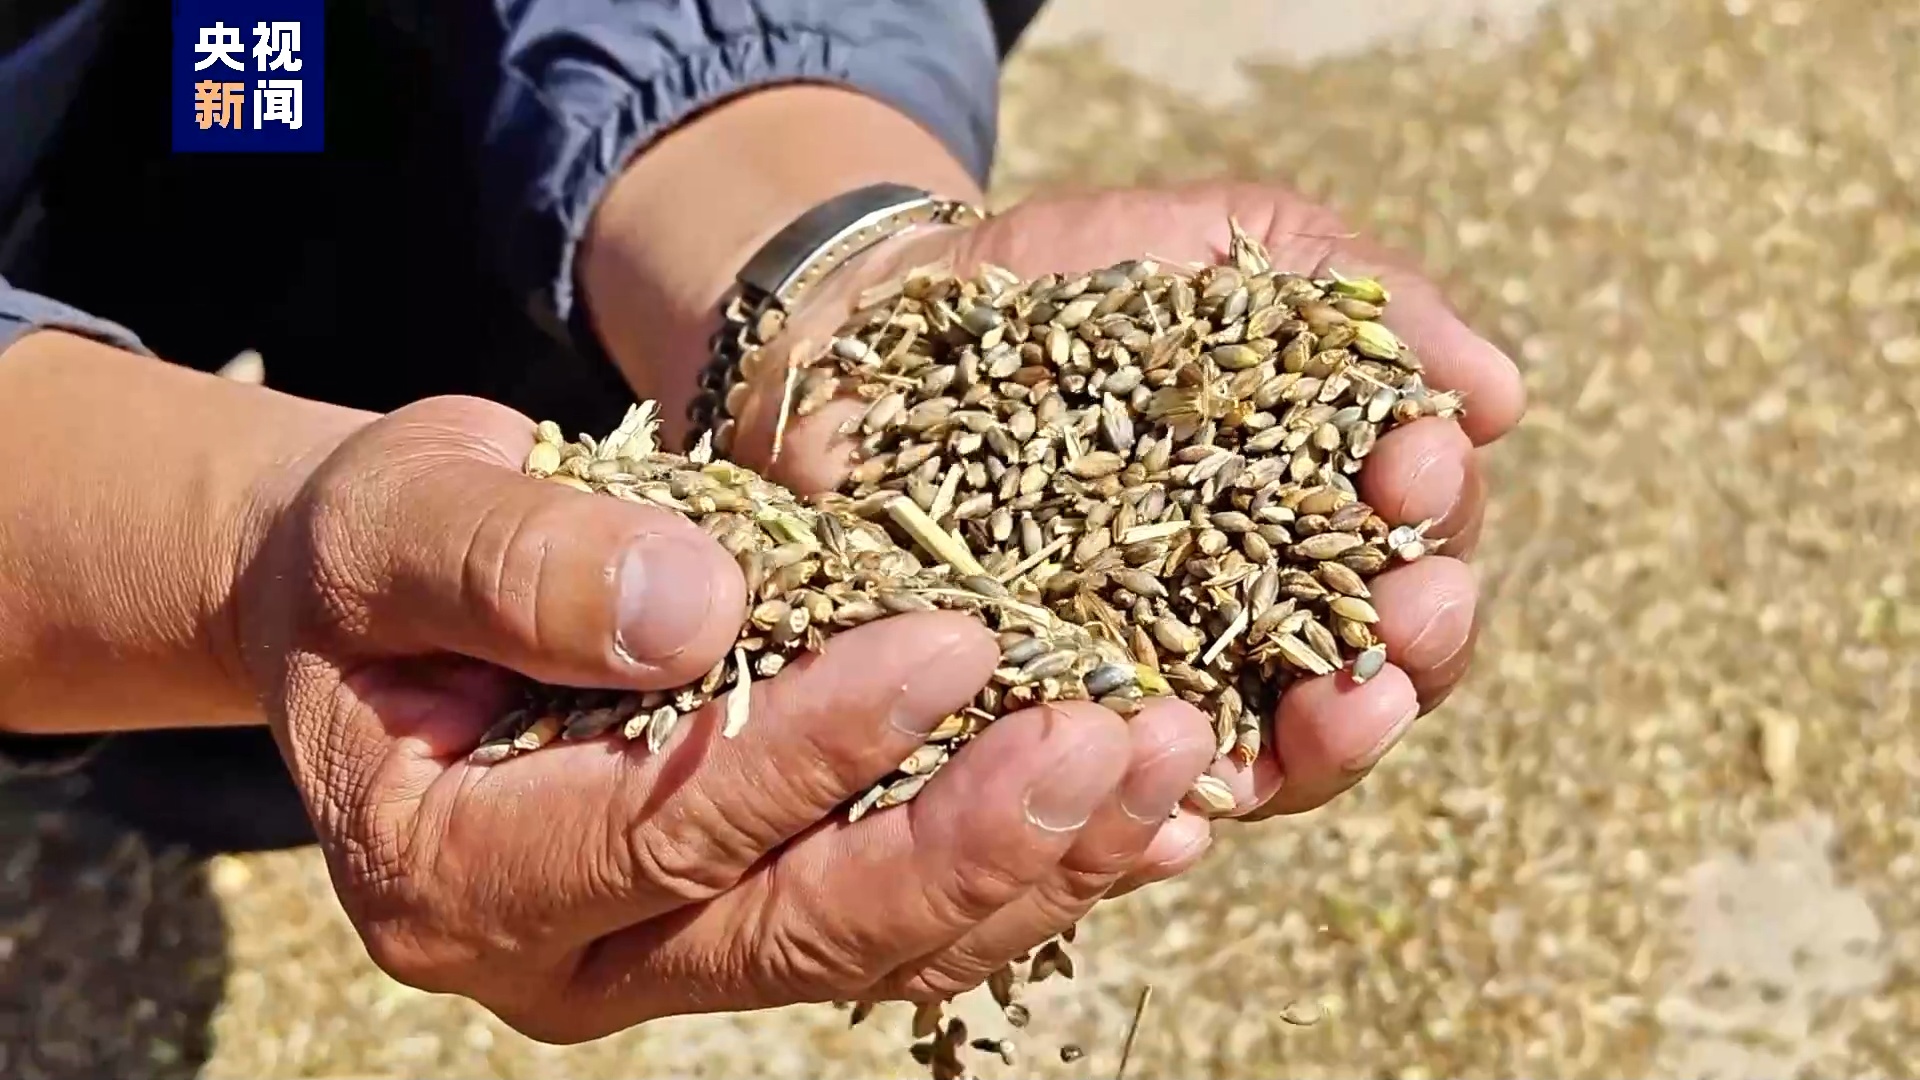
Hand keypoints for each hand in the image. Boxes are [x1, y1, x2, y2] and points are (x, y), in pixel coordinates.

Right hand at [234, 395, 1216, 1040]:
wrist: (394, 606)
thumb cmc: (382, 555)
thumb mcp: (401, 517)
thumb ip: (516, 564)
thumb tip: (698, 608)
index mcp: (452, 875)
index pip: (664, 826)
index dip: (814, 745)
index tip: (955, 643)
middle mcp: (567, 958)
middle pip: (799, 925)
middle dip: (978, 838)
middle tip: (1128, 739)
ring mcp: (665, 958)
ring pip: (876, 949)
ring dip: (1038, 864)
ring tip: (1174, 767)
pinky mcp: (748, 923)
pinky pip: (904, 929)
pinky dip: (1028, 872)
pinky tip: (1142, 815)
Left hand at [724, 180, 1526, 848]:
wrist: (880, 326)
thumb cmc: (1070, 280)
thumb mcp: (1225, 248)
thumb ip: (1359, 300)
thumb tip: (1505, 396)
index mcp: (1310, 516)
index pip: (1414, 550)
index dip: (1437, 518)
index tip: (1418, 457)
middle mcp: (1250, 623)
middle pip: (1374, 674)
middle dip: (1417, 646)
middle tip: (1417, 601)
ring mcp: (1154, 686)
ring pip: (1275, 757)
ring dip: (1331, 743)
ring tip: (1344, 703)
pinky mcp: (1053, 729)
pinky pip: (1121, 799)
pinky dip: (1164, 814)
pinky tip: (1189, 809)